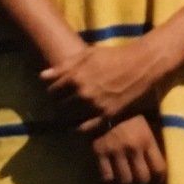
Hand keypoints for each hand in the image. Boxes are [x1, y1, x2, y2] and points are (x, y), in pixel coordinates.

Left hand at [42, 38, 171, 128]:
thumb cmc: (113, 56)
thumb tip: (42, 76)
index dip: (53, 93)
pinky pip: (85, 128)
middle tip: (64, 104)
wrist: (141, 65)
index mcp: (75, 77)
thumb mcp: (87, 55)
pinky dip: (79, 128)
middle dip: (60, 105)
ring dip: (68, 117)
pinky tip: (80, 124)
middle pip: (60, 106)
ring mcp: (95, 106)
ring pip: (71, 118)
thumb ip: (64, 66)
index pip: (52, 91)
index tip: (57, 93)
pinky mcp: (107, 115)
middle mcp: (82, 94)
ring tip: (71, 114)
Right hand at [91, 114, 166, 183]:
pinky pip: (107, 176)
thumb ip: (156, 131)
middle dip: (144, 181)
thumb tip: (170, 143)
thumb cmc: (129, 109)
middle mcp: (132, 148)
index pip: (159, 168)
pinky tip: (113, 172)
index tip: (160, 179)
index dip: (160, 177)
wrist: (101, 102)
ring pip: (125, 180)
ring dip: (127, 180)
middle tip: (143, 179)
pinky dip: (110, 177)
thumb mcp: (147, 117)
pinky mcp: (99, 153)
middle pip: (143, 178)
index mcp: (147, 138)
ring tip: (128, 176)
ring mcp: (115, 151)